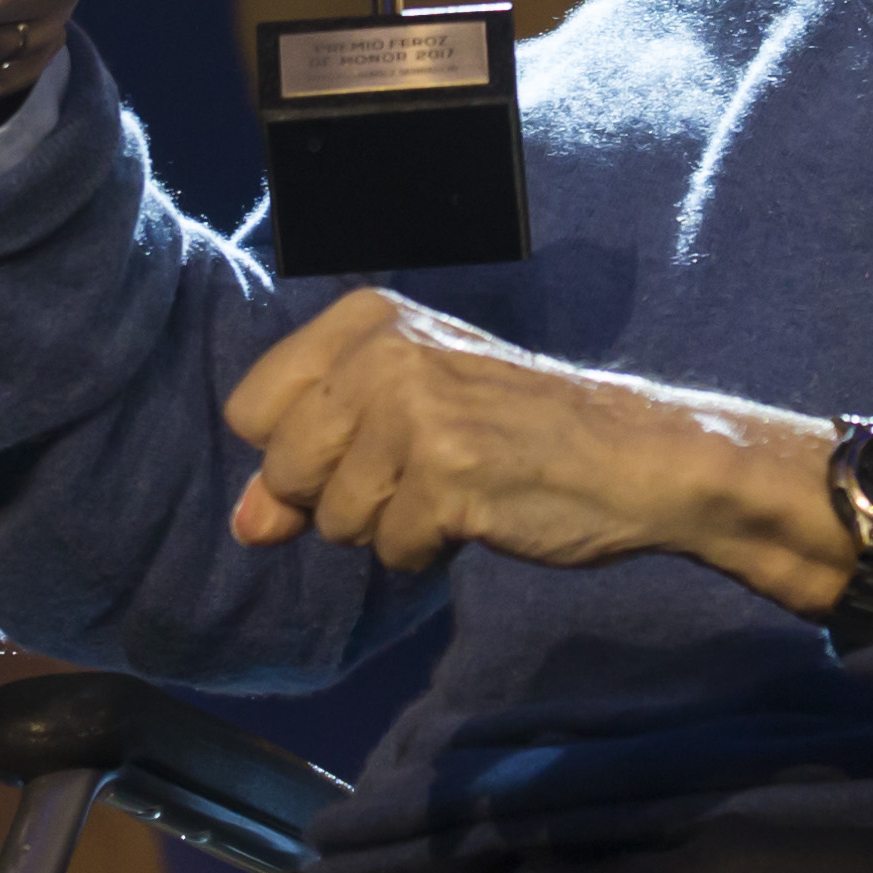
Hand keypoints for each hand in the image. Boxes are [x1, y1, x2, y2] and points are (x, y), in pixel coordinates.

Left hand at [220, 291, 856, 611]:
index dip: (295, 454)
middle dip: (339, 499)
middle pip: (284, 469)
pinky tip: (474, 513)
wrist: (629, 455)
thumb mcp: (401, 419)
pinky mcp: (448, 473)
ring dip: (388, 528)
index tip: (365, 446)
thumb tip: (244, 528)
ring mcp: (415, 411)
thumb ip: (312, 463)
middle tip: (418, 473)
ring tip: (452, 489)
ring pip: (334, 519)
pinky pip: (389, 551)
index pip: (250, 409)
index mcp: (366, 320)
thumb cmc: (511, 432)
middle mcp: (383, 352)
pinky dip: (425, 552)